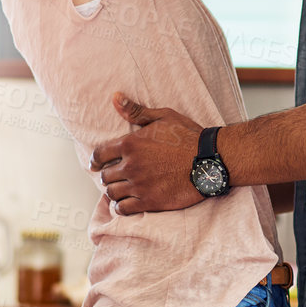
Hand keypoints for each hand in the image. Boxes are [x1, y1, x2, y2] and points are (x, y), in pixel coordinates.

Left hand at [89, 94, 204, 214]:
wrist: (210, 160)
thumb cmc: (188, 136)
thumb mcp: (164, 116)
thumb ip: (136, 111)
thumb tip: (115, 97)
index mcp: (130, 143)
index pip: (99, 155)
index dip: (95, 160)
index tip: (96, 164)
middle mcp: (131, 166)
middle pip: (105, 176)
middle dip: (108, 176)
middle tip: (115, 177)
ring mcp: (139, 185)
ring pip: (112, 193)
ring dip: (114, 191)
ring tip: (121, 189)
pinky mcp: (149, 201)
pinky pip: (123, 209)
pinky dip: (121, 207)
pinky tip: (126, 203)